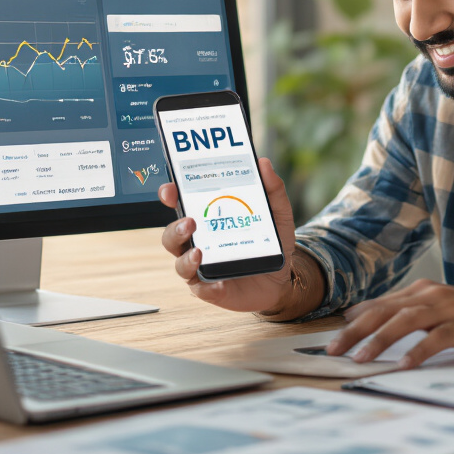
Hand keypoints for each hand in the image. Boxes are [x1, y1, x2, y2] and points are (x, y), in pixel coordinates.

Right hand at [157, 157, 297, 312]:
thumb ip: (272, 189)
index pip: (181, 205)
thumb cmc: (271, 242)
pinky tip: (217, 282)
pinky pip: (202, 290)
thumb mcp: (277, 212)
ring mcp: (202, 268)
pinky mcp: (212, 290)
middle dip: (175, 227)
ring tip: (199, 252)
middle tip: (190, 221)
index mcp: (207, 219)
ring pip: (180, 263)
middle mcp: (198, 242)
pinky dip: (207, 287)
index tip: (170, 189)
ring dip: (186, 258)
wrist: (284, 278)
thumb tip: (264, 163)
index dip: (170, 195)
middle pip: (172, 235)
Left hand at [326, 279, 453, 368]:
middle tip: (332, 350)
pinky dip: (418, 352)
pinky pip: (437, 339)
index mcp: (423, 291)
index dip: (354, 320)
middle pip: (384, 311)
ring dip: (379, 340)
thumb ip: (412, 314)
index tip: (332, 336)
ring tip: (360, 359)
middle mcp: (431, 295)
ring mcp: (449, 308)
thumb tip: (375, 322)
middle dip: (355, 331)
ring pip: (404, 321)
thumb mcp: (442, 312)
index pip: (380, 305)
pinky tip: (403, 365)